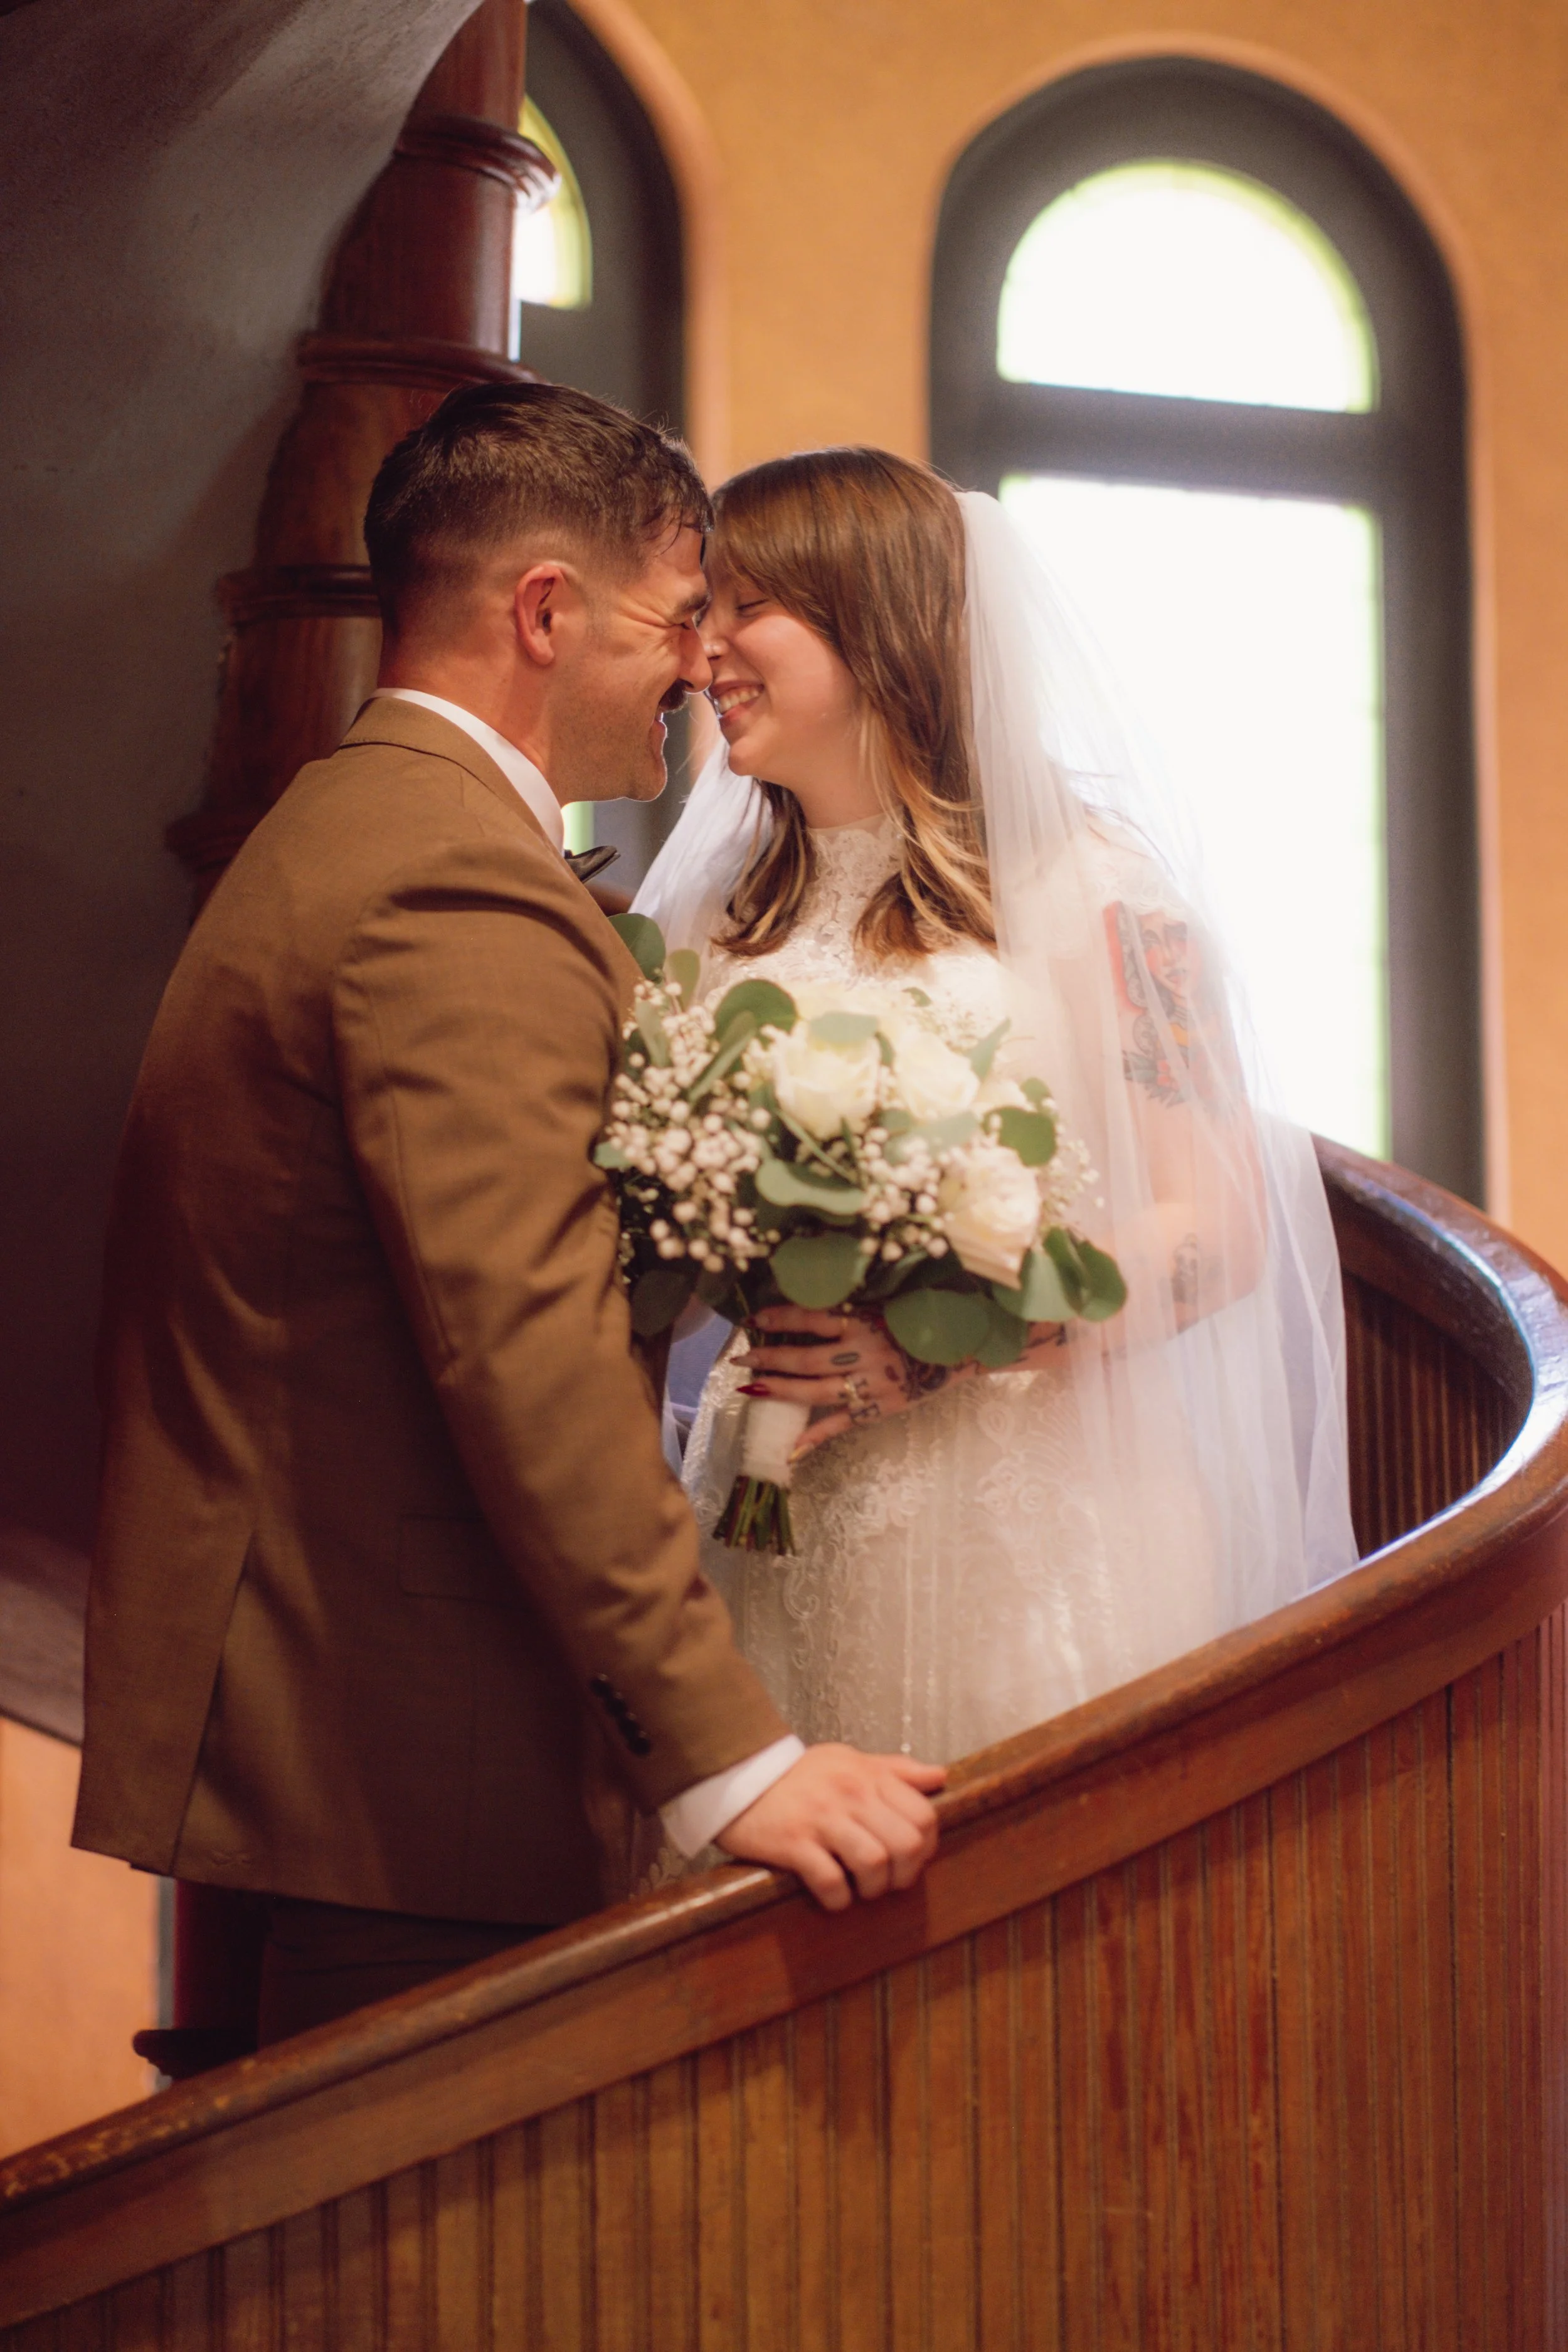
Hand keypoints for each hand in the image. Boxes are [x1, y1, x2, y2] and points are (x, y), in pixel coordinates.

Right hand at [715, 1742, 945, 1910]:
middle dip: (905, 1874)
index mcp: (867, 1776)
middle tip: (889, 1881)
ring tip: (862, 1889)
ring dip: (874, 1889)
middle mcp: (850, 1795)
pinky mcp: (793, 1844)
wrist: (738, 1776)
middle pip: (906, 1844)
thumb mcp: (848, 1760)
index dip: (927, 1846)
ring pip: (874, 1864)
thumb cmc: (798, 1775)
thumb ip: (895, 1769)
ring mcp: (821, 1819)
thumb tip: (940, 1776)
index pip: (923, 1815)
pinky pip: (830, 1881)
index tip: (911, 1859)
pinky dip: (838, 1899)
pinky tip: (833, 1896)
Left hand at [734, 1306, 964, 1459]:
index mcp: (863, 1321)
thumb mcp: (882, 1305)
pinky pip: (840, 1425)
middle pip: (805, 1359)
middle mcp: (864, 1353)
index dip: (778, 1318)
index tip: (752, 1319)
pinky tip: (789, 1449)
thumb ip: (847, 1308)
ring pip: (815, 1392)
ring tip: (749, 1388)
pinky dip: (815, 1438)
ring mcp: (870, 1384)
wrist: (960, 1350)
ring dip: (779, 1391)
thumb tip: (803, 1306)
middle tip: (740, 1359)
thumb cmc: (917, 1321)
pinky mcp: (879, 1409)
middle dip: (769, 1359)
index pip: (810, 1317)